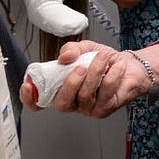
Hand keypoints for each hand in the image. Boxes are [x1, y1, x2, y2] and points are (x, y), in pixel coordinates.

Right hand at [21, 41, 148, 117]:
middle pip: (61, 104)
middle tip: (81, 66)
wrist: (130, 65)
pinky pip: (105, 93)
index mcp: (61, 89)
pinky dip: (112, 75)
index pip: (38, 102)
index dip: (29, 98)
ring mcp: (87, 108)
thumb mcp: (84, 49)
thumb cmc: (103, 60)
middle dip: (70, 84)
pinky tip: (117, 65)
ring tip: (103, 58)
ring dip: (94, 73)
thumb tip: (63, 58)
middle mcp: (72, 102)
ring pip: (85, 96)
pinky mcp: (104, 109)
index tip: (28, 84)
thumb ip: (71, 50)